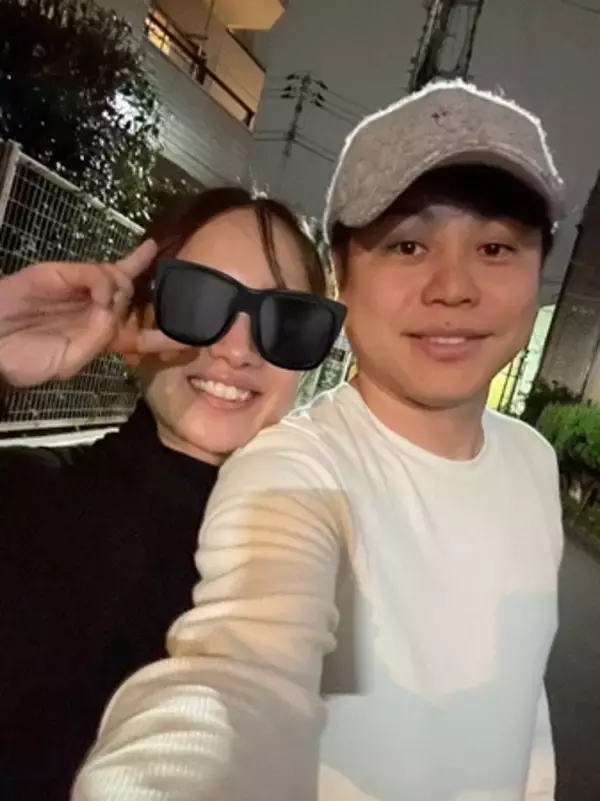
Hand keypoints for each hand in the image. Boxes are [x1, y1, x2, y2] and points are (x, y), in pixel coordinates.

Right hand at [0, 241, 184, 386]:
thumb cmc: (24, 359)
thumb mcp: (69, 361)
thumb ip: (97, 338)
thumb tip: (114, 311)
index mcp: (99, 338)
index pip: (140, 334)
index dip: (164, 333)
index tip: (192, 336)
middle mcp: (94, 311)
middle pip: (136, 297)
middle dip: (156, 299)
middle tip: (172, 299)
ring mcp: (80, 290)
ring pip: (121, 280)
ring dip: (126, 289)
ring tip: (108, 302)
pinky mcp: (63, 274)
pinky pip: (97, 272)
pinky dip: (105, 281)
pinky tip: (99, 294)